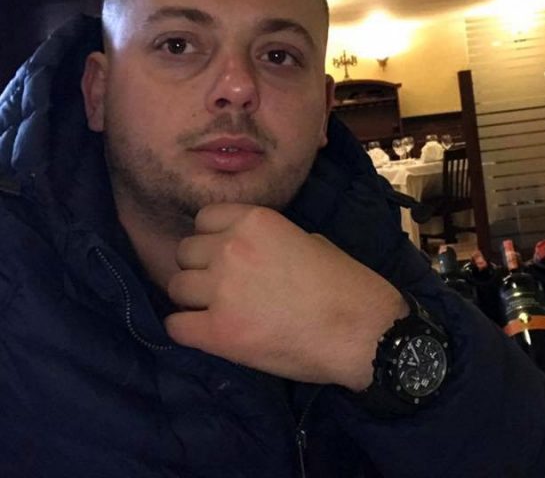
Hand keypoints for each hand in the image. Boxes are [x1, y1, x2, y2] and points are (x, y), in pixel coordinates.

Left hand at [164, 203, 407, 390]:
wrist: (362, 330)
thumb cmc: (345, 284)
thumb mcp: (308, 240)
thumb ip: (270, 240)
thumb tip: (251, 251)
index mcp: (255, 220)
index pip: (204, 218)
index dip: (212, 237)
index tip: (222, 253)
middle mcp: (231, 247)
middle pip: (185, 251)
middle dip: (199, 266)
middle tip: (220, 285)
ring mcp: (222, 289)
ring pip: (175, 286)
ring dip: (192, 297)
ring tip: (213, 310)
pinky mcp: (219, 332)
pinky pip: (175, 326)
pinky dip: (187, 329)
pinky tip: (206, 332)